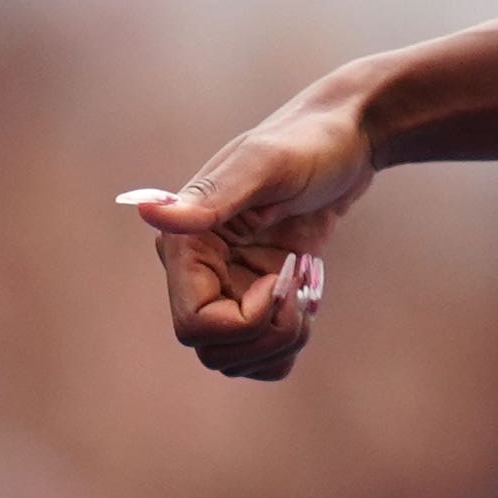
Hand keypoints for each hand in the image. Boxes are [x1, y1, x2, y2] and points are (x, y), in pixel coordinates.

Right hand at [121, 83, 377, 381]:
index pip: (194, 327)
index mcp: (186, 246)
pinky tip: (310, 296)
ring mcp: (229, 286)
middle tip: (302, 286)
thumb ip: (212, 196)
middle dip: (270, 333)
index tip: (283, 280)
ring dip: (285, 338)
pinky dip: (291, 338)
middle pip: (218, 350)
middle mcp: (199, 272)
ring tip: (309, 287)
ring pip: (239, 358)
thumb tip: (149, 212)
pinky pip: (263, 350)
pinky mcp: (259, 293)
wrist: (348, 139)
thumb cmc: (308, 143)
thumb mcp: (266, 163)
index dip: (246, 321)